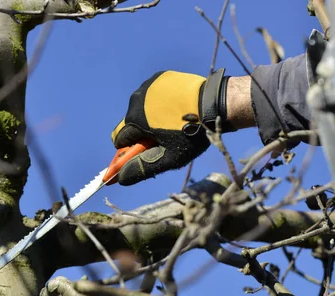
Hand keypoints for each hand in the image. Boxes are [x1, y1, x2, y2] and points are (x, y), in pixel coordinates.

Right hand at [111, 69, 230, 185]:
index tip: (145, 153)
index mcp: (134, 120)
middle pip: (130, 124)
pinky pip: (152, 95)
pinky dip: (159, 104)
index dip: (130, 151)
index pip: (119, 141)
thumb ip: (142, 168)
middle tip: (164, 139)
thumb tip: (121, 178)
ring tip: (173, 122)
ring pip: (140, 109)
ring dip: (150, 118)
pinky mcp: (159, 78)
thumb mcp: (168, 158)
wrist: (215, 103)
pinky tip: (176, 108)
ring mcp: (147, 86)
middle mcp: (135, 100)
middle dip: (142, 134)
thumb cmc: (192, 134)